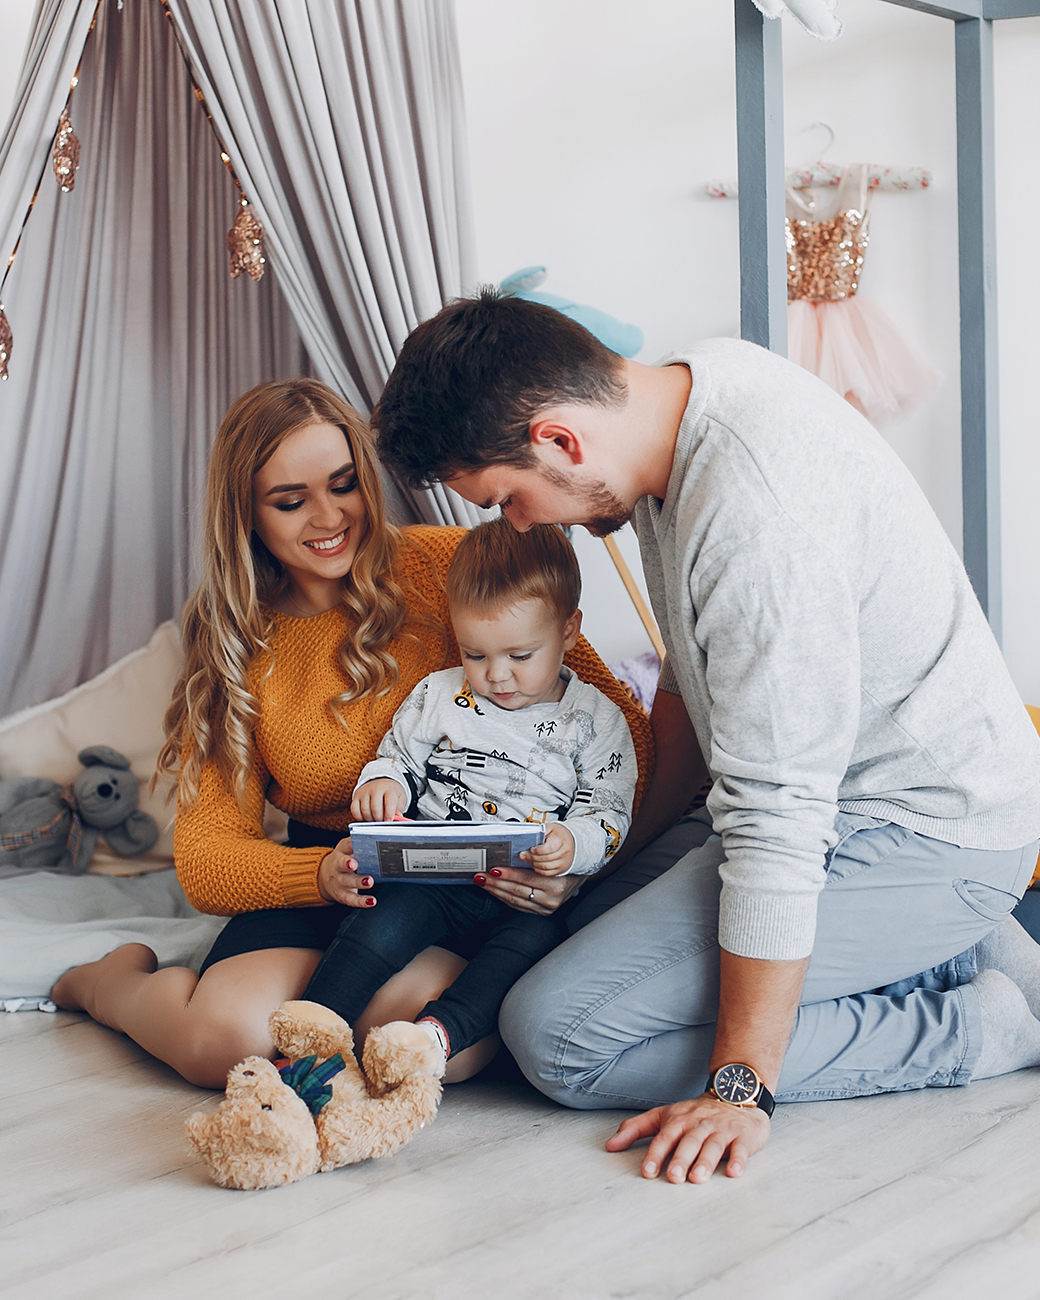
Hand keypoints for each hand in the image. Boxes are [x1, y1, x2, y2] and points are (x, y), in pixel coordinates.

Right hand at [317, 838, 375, 906]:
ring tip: (369, 882)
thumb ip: (357, 843)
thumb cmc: (343, 860)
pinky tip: (371, 901)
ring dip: (358, 883)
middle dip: (347, 864)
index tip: (356, 843)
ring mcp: (340, 882)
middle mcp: (338, 867)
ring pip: (347, 883)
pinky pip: (352, 899)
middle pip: (341, 864)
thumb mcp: (346, 848)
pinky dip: (361, 902)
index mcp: (341, 852)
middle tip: (355, 864)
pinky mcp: (343, 895)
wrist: (324, 877)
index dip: (350, 845)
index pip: (345, 846)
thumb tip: (375, 834)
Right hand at [350, 778, 408, 822]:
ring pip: (365, 810)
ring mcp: (365, 792)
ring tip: (376, 820)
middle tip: (382, 822)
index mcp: (389, 789)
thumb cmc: (391, 792)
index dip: (389, 814)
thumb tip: (398, 817)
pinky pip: (354, 810)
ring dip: (370, 819)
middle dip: (379, 819)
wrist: (381, 782)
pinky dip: (359, 817)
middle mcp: (376, 789)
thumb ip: (399, 808)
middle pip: (375, 808)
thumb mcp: (400, 798)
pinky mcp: (356, 796)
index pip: (389, 802)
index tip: (389, 821)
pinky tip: (366, 817)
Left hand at [474, 865, 582, 914]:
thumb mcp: (553, 857)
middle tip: (482, 876)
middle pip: (517, 891)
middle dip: (496, 883)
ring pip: (515, 900)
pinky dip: (504, 898)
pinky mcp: (541, 913)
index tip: (493, 869)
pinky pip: (518, 906)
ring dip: (496, 891)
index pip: (526, 879)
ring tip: (484, 882)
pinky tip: (495, 890)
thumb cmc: (564, 865)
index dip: (508, 874)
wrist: (577, 877)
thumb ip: (535, 856)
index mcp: (556, 884)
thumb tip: (511, 852)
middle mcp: (551, 899)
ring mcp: (546, 908)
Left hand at [521, 824, 573, 875]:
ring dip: (534, 864)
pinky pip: (547, 873)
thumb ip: (539, 832)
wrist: (571, 842)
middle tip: (523, 854)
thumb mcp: (550, 828)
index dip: (538, 850)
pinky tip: (534, 864)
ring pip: (545, 867)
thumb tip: (526, 838)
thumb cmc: (558, 835)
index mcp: (561, 840)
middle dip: (532, 857)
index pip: (550, 848)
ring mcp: (563, 863)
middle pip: (546, 858)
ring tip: (527, 859)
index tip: (531, 848)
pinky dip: (538, 870)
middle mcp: (564, 853)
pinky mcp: (560, 870)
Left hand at [606, 1094, 770, 1183]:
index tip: (647, 1172)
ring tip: (697, 1178)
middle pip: (688, 1142)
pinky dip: (738, 1160)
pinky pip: (741, 1149)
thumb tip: (609, 1146)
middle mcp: (699, 1124)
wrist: (734, 1093)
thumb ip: (635, 1129)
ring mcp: (722, 1130)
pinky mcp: (743, 1136)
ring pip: (712, 1146)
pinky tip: (733, 1172)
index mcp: (678, 1120)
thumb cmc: (694, 1113)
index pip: (664, 1137)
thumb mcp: (663, 1115)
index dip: (655, 1154)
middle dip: (680, 1159)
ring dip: (705, 1162)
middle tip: (673, 1177)